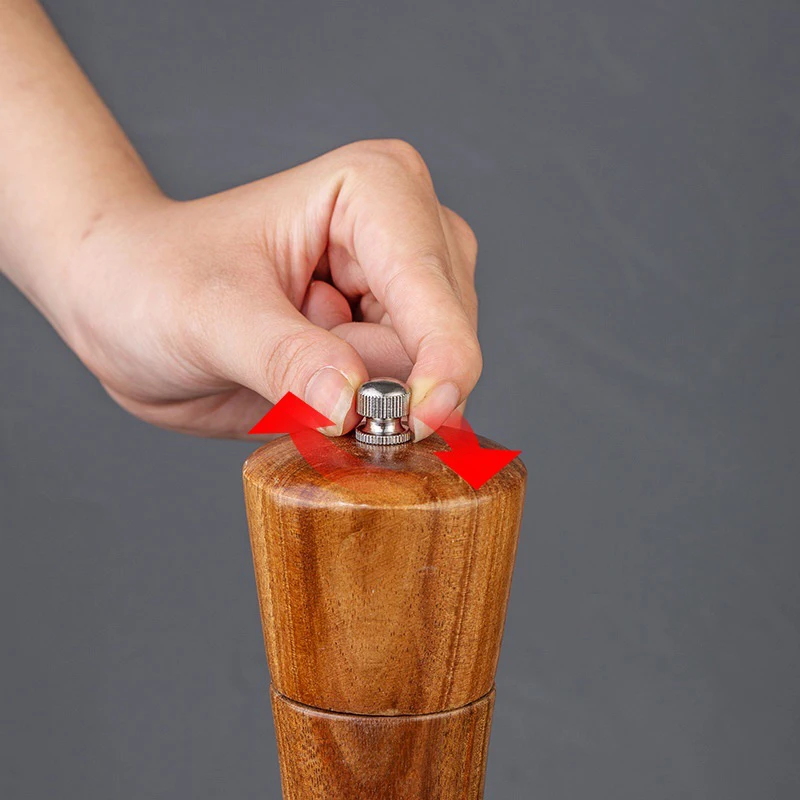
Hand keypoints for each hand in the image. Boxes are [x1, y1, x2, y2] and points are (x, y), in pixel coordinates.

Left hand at [64, 140, 479, 438]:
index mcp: (373, 191)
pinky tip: (303, 389)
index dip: (439, 357)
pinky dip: (356, 418)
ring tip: (283, 366)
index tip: (422, 419)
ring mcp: (402, 292)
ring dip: (358, 401)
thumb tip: (354, 405)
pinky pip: (403, 402)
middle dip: (377, 383)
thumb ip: (286, 360)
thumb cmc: (155, 279)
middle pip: (441, 338)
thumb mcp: (209, 316)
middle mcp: (405, 234)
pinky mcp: (387, 338)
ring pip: (426, 377)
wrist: (129, 304)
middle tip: (293, 381)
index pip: (431, 283)